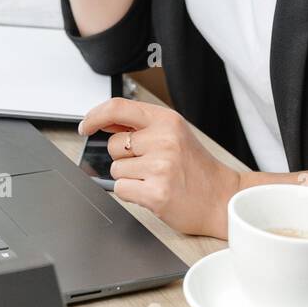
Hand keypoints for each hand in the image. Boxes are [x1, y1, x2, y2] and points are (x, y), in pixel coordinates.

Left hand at [78, 97, 240, 239]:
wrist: (222, 198)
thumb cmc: (196, 167)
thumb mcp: (174, 134)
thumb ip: (141, 126)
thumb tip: (104, 122)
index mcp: (166, 120)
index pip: (118, 108)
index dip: (95, 116)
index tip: (85, 126)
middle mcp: (163, 139)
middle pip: (113, 145)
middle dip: (124, 158)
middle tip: (150, 165)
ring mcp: (160, 166)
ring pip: (116, 170)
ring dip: (130, 178)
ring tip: (156, 179)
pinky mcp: (156, 193)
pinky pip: (121, 190)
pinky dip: (132, 194)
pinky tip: (153, 192)